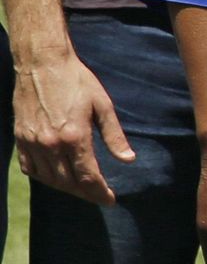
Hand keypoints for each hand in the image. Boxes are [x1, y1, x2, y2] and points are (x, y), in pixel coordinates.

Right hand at [14, 52, 135, 203]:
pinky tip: (56, 176)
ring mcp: (32, 143)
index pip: (88, 177)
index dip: (100, 192)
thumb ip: (114, 135)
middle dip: (86, 193)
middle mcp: (50, 144)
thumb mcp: (103, 105)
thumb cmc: (77, 81)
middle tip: (100, 195)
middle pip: (68, 182)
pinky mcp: (20, 139)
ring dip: (66, 188)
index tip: (110, 200)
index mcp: (74, 136)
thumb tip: (129, 160)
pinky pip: (30, 168)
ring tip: (82, 188)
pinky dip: (44, 177)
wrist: (42, 63)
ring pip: (48, 179)